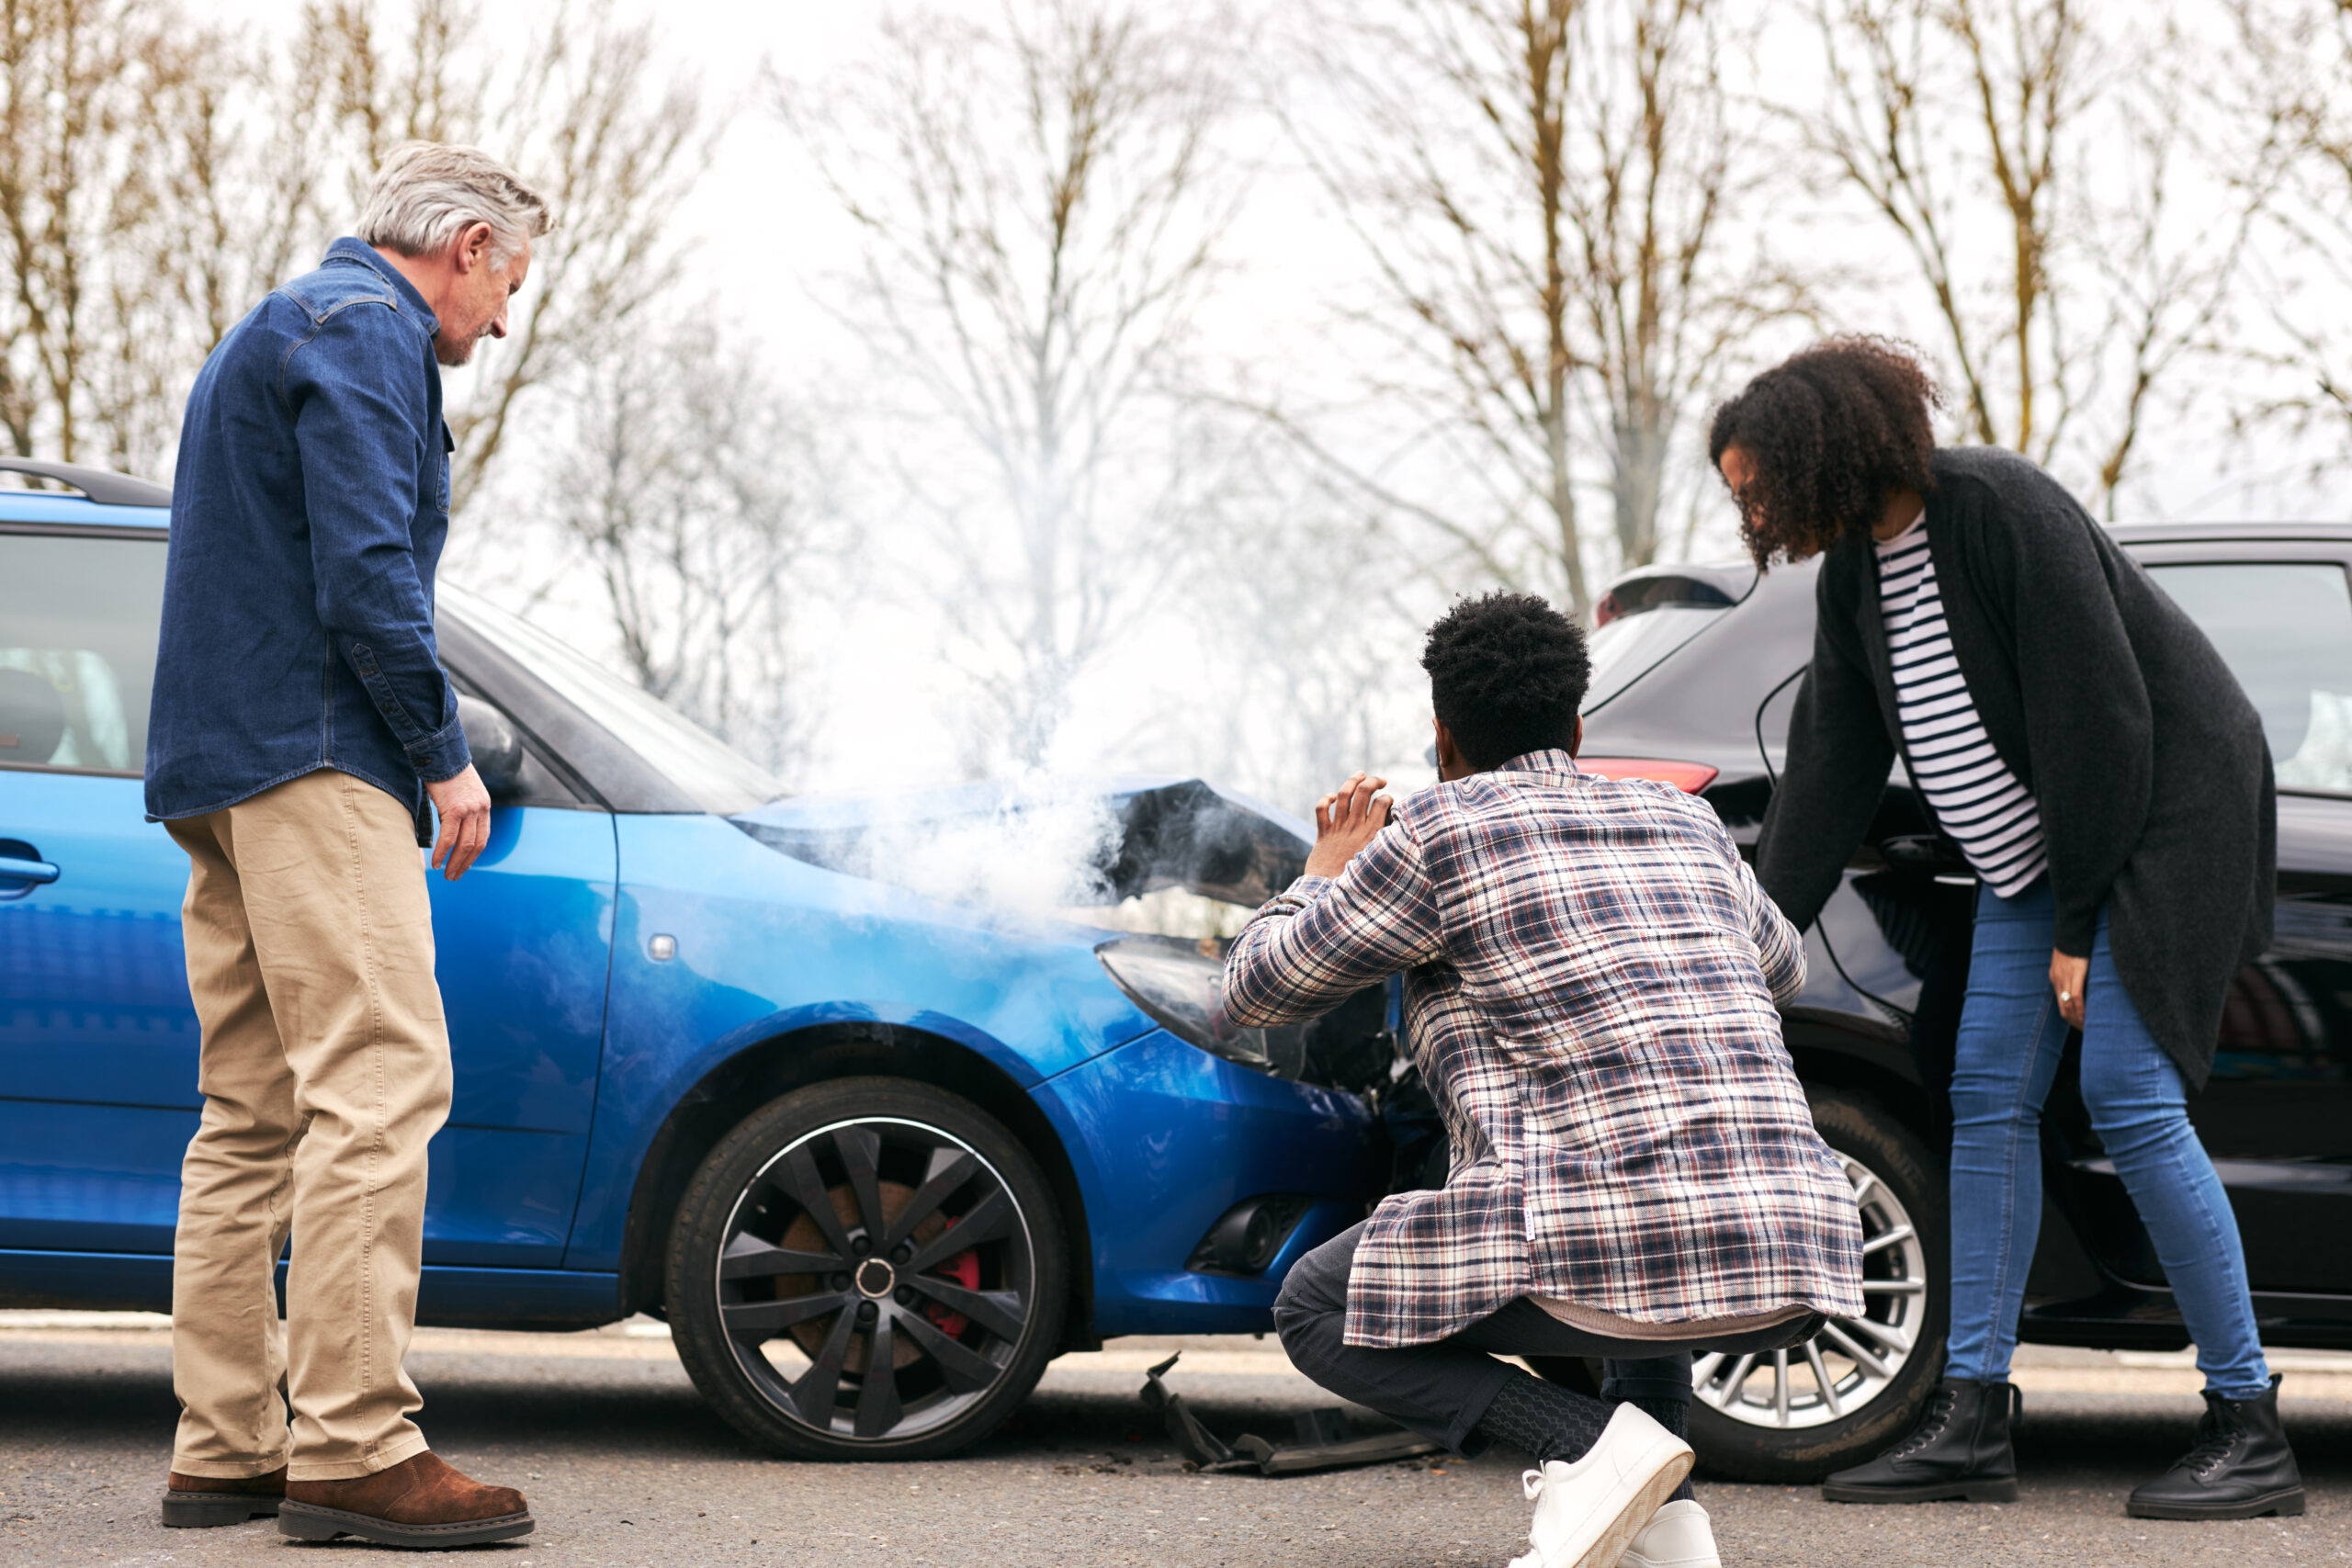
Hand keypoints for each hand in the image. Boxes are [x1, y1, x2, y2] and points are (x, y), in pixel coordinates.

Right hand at [426, 764, 492, 880]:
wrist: (440, 752)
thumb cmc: (445, 771)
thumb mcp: (460, 791)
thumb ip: (460, 808)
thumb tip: (450, 825)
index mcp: (484, 805)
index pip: (483, 836)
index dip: (474, 854)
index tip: (465, 864)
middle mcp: (481, 808)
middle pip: (477, 844)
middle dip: (465, 863)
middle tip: (455, 876)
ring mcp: (469, 809)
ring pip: (464, 845)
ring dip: (455, 863)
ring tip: (446, 875)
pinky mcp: (455, 808)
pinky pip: (449, 838)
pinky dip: (443, 853)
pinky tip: (436, 863)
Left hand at [1306, 772, 1390, 878]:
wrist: (1330, 893)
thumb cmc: (1358, 883)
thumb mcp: (1379, 863)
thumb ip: (1387, 846)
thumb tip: (1400, 835)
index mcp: (1372, 834)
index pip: (1383, 803)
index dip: (1388, 798)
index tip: (1389, 802)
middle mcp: (1355, 827)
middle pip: (1364, 792)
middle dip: (1373, 781)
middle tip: (1380, 781)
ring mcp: (1338, 828)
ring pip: (1344, 794)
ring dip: (1352, 781)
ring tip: (1360, 775)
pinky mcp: (1323, 833)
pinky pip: (1321, 809)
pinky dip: (1326, 799)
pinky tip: (1333, 798)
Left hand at [2050, 948, 2087, 1029]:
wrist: (2071, 931)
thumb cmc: (2074, 945)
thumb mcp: (2070, 961)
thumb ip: (2073, 972)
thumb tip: (2083, 981)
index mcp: (2055, 978)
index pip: (2061, 1004)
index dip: (2070, 1016)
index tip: (2079, 1024)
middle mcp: (2057, 981)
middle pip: (2063, 1009)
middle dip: (2074, 1022)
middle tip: (2085, 1030)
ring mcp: (2065, 978)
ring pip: (2069, 1005)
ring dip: (2078, 1019)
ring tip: (2088, 1028)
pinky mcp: (2075, 973)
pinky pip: (2076, 996)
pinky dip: (2081, 1009)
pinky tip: (2087, 1016)